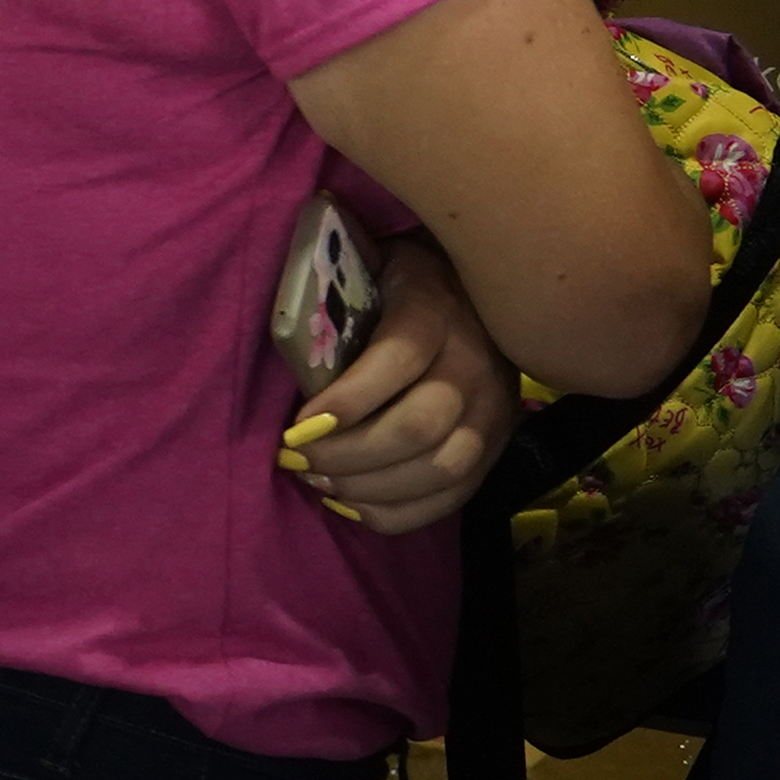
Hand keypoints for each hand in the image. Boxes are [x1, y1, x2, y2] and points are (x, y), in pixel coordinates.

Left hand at [284, 232, 515, 535]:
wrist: (475, 292)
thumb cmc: (394, 283)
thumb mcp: (367, 268)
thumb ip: (334, 296)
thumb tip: (282, 333)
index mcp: (436, 310)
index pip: (400, 357)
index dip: (347, 399)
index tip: (297, 425)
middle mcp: (475, 364)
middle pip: (418, 426)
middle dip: (347, 455)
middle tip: (296, 460)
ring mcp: (494, 410)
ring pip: (441, 467)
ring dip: (370, 488)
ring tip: (317, 482)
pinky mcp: (498, 446)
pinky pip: (455, 495)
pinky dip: (399, 512)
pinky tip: (351, 504)